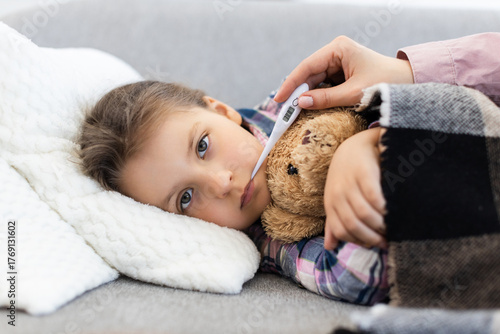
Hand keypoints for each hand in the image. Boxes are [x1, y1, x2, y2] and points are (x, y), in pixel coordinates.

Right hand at [274, 36, 413, 107]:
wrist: (409, 83)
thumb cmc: (386, 83)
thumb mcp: (354, 93)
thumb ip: (327, 98)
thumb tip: (300, 102)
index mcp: (338, 49)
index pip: (307, 67)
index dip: (291, 84)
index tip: (279, 100)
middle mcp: (335, 53)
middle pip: (308, 74)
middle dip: (296, 93)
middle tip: (283, 112)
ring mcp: (338, 63)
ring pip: (314, 82)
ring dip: (305, 97)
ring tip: (292, 113)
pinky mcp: (341, 74)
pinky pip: (323, 87)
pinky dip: (316, 98)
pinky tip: (307, 109)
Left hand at [324, 128, 386, 249]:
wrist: (355, 145)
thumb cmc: (347, 177)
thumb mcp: (337, 199)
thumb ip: (334, 222)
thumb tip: (329, 247)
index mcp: (330, 203)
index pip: (341, 230)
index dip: (359, 241)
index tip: (375, 244)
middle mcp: (337, 194)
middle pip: (353, 224)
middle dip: (372, 236)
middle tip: (388, 240)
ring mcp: (349, 183)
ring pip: (364, 213)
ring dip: (380, 225)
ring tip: (393, 227)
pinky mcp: (363, 172)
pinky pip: (373, 197)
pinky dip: (384, 208)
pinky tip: (393, 211)